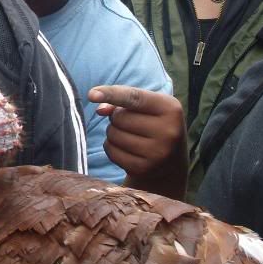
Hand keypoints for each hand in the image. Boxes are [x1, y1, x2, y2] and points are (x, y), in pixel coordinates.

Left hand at [91, 85, 187, 199]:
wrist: (171, 161)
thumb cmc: (154, 124)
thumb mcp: (147, 106)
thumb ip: (123, 99)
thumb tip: (100, 109)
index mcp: (171, 109)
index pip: (135, 98)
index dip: (111, 94)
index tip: (91, 94)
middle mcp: (168, 131)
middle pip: (119, 118)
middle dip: (116, 117)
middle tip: (130, 123)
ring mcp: (157, 153)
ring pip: (113, 135)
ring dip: (113, 132)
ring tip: (129, 135)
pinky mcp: (144, 169)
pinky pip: (112, 152)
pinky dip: (111, 147)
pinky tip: (126, 149)